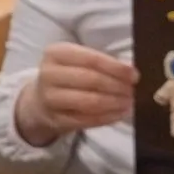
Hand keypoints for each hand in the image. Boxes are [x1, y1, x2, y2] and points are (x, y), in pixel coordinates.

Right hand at [15, 43, 138, 145]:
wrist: (39, 101)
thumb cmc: (66, 76)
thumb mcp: (75, 60)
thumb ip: (100, 63)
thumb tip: (130, 72)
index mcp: (56, 53)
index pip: (91, 59)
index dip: (115, 67)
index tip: (134, 75)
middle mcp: (49, 74)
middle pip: (91, 80)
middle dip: (117, 86)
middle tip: (134, 90)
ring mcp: (51, 99)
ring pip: (90, 102)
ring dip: (115, 103)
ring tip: (129, 102)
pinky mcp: (56, 120)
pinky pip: (87, 120)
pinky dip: (107, 117)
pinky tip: (119, 113)